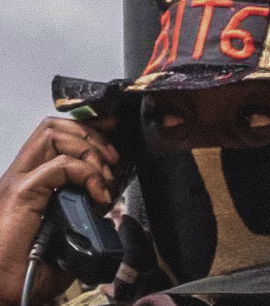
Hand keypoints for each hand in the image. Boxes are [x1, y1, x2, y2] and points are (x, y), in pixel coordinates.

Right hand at [0, 117, 118, 305]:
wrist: (1, 292)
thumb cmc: (26, 272)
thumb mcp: (63, 236)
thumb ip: (82, 215)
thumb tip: (107, 205)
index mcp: (28, 184)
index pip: (53, 137)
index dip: (85, 129)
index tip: (111, 132)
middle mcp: (20, 177)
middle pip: (54, 127)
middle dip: (91, 134)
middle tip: (112, 159)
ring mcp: (18, 183)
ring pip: (53, 135)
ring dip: (88, 147)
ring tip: (104, 174)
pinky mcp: (20, 193)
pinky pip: (61, 165)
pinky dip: (87, 173)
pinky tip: (98, 194)